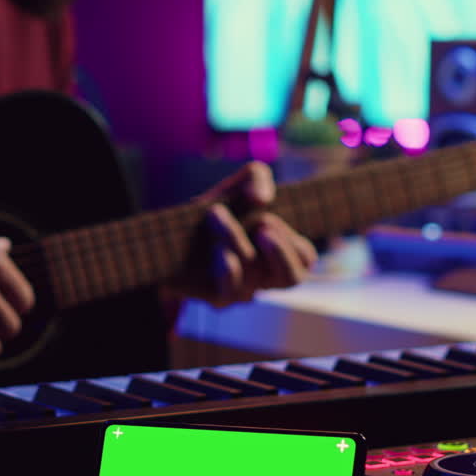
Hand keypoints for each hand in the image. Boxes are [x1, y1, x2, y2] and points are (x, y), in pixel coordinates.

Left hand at [171, 161, 317, 306]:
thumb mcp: (238, 185)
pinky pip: (229, 291)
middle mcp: (264, 278)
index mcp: (277, 255)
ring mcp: (241, 291)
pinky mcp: (215, 298)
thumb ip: (257, 178)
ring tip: (216, 212)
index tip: (269, 220)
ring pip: (253, 276)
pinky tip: (217, 248)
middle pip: (291, 278)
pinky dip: (227, 267)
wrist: (171, 232)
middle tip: (263, 224)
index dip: (293, 242)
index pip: (304, 260)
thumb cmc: (215, 211)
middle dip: (281, 251)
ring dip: (235, 238)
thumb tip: (261, 198)